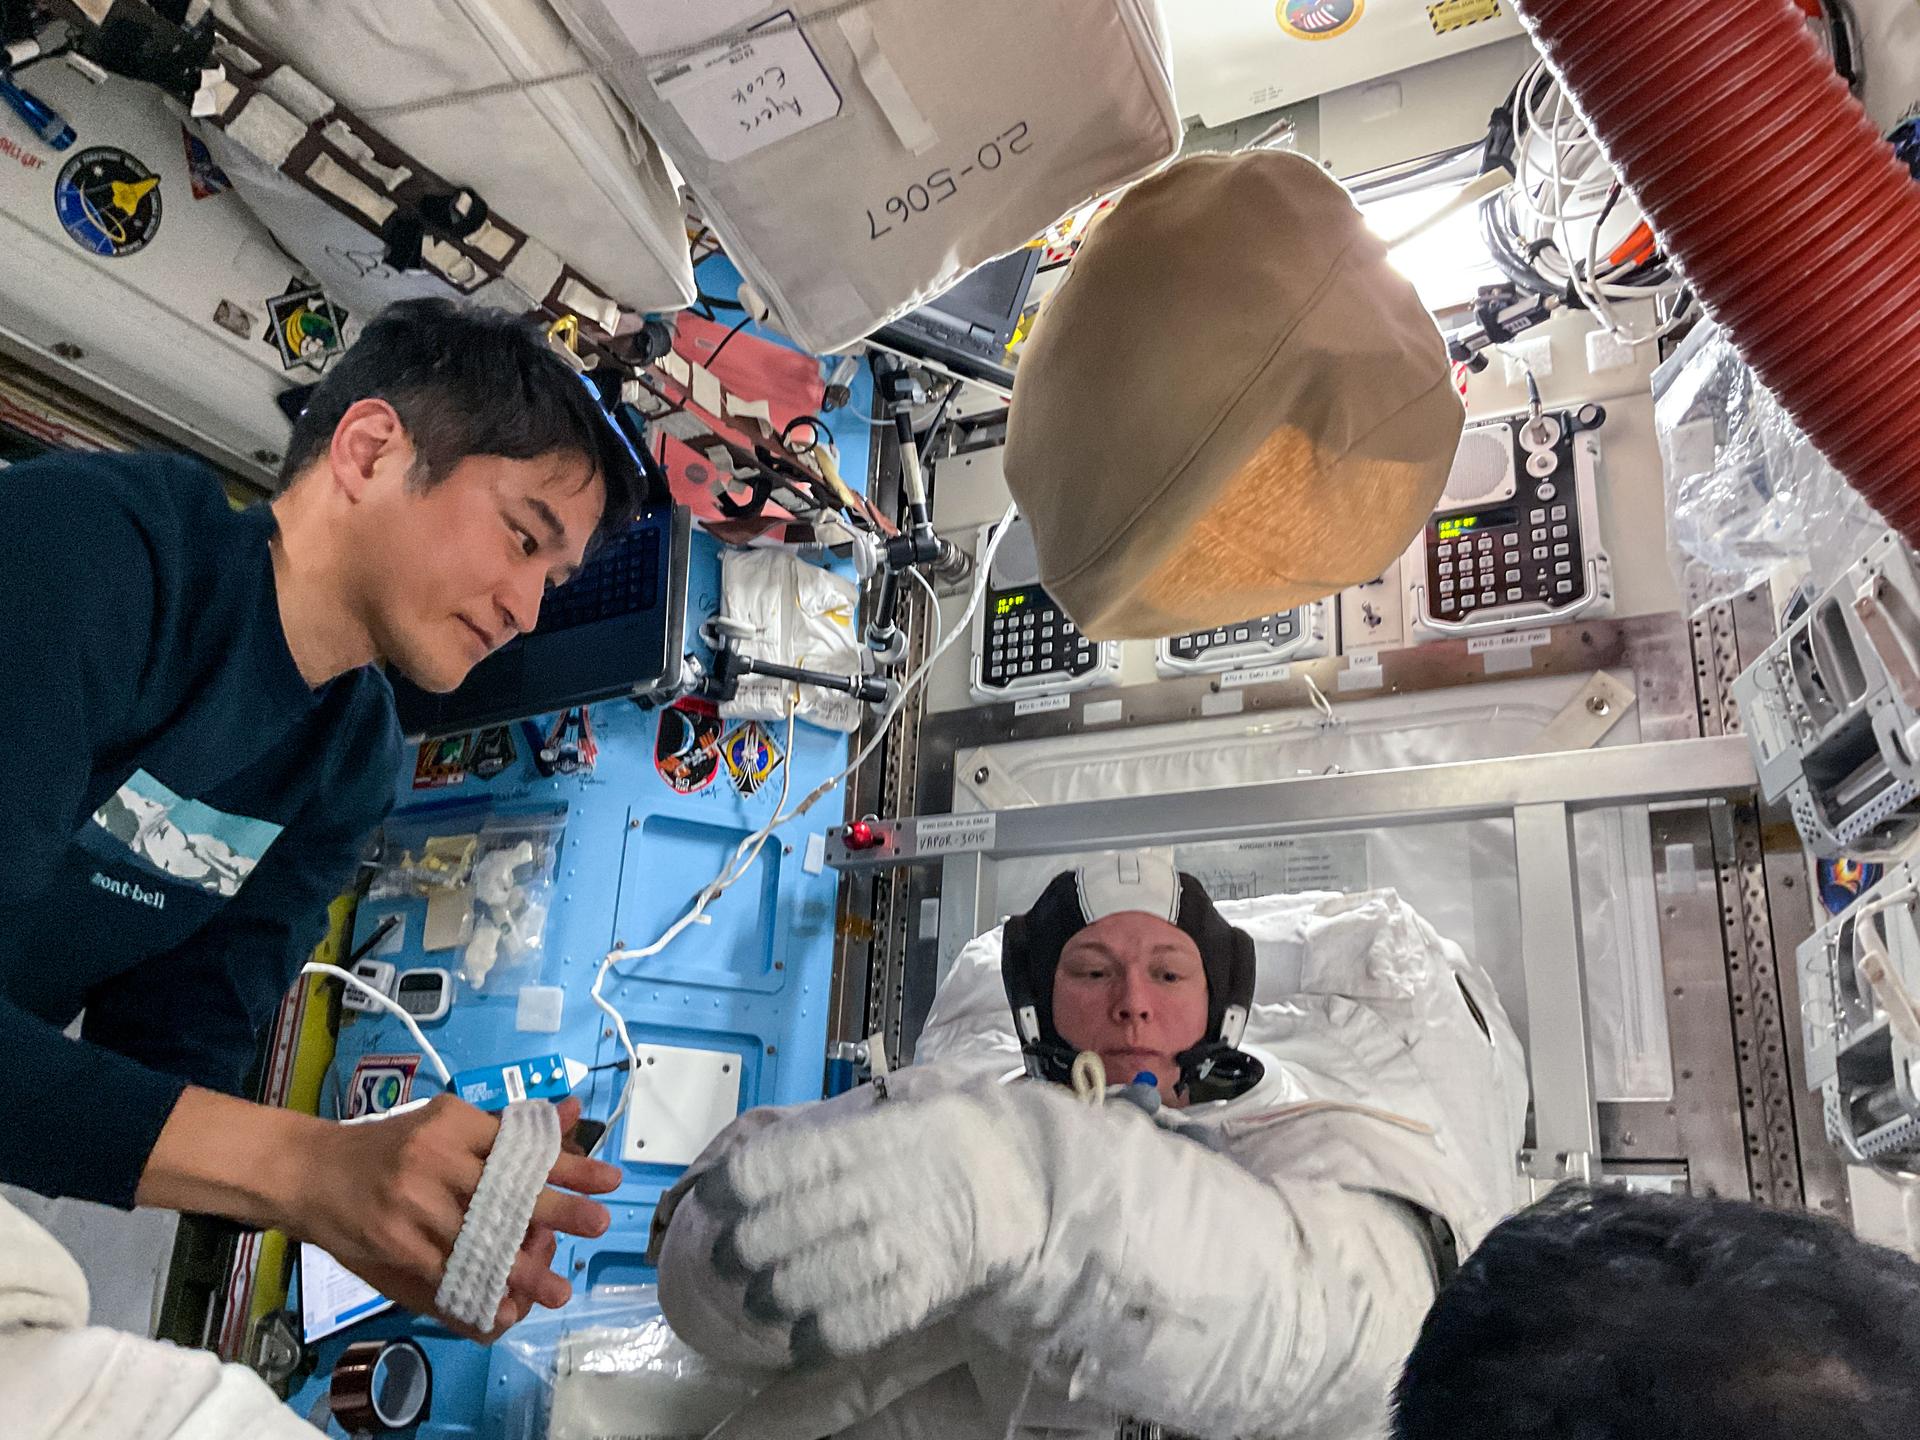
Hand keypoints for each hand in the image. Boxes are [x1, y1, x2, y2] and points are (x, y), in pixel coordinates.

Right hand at [301, 1094, 622, 1339]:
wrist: (309, 1173)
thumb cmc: (388, 1148)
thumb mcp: (446, 1124)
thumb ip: (506, 1129)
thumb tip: (571, 1113)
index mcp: (456, 1124)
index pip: (524, 1145)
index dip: (571, 1164)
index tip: (609, 1181)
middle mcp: (438, 1159)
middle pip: (509, 1189)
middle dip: (559, 1210)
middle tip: (598, 1224)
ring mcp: (415, 1202)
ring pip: (481, 1238)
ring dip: (523, 1267)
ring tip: (558, 1287)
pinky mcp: (396, 1241)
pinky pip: (446, 1269)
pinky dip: (477, 1288)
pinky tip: (504, 1302)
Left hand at [692, 1084, 1047, 1362]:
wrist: (1027, 1176)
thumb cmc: (948, 1139)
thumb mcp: (894, 1109)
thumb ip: (831, 1134)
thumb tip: (750, 1159)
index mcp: (865, 1137)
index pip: (775, 1162)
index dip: (731, 1186)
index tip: (711, 1199)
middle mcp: (878, 1187)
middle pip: (783, 1227)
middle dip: (743, 1250)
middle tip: (728, 1260)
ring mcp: (903, 1239)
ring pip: (814, 1278)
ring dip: (774, 1296)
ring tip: (760, 1301)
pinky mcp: (925, 1286)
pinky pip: (862, 1320)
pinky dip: (823, 1336)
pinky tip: (801, 1340)